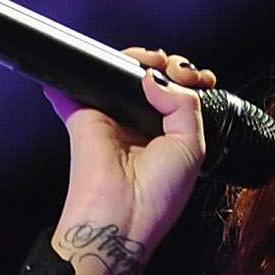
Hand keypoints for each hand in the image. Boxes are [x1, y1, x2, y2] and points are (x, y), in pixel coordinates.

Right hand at [46, 45, 218, 274]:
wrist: (123, 215)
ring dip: (133, 59)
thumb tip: (156, 76)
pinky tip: (90, 61)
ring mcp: (113, 118)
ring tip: (145, 65)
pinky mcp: (84, 116)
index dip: (189, 78)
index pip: (180, 94)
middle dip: (165, 64)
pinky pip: (77, 86)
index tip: (200, 77)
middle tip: (174, 69)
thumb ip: (185, 105)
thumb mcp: (192, 147)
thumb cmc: (158, 195)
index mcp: (169, 134)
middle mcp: (141, 124)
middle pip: (152, 78)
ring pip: (121, 73)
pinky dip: (75, 72)